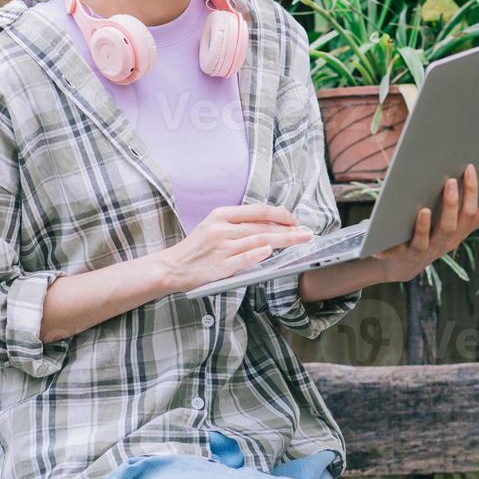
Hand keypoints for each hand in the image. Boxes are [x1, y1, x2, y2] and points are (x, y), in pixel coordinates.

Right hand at [152, 203, 312, 293]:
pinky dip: (258, 254)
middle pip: (262, 227)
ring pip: (258, 241)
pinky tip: (271, 251)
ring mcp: (221, 248)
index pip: (257, 211)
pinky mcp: (219, 267)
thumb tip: (270, 223)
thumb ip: (238, 223)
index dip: (279, 213)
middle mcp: (221, 230)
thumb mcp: (213, 225)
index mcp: (221, 215)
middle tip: (306, 232)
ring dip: (282, 240)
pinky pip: (243, 259)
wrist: (172, 267)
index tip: (294, 219)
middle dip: (288, 229)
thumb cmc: (197, 247)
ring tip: (300, 241)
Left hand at [370, 163, 478, 283]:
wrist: (403, 265)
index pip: (470, 214)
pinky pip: (397, 251)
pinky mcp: (402, 256)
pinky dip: (391, 246)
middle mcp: (442, 243)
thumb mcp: (458, 228)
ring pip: (426, 239)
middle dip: (451, 205)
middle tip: (451, 181)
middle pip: (450, 226)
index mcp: (457, 233)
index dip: (472, 192)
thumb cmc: (434, 238)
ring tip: (424, 210)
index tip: (470, 168)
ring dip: (424, 225)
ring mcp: (422, 250)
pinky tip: (391, 235)